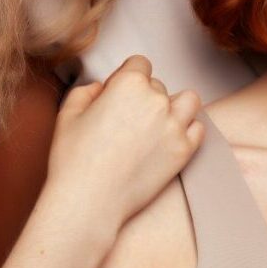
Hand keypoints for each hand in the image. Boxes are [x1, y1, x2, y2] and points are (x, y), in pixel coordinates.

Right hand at [45, 55, 204, 232]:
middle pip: (158, 86)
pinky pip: (198, 129)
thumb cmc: (73, 160)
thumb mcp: (68, 113)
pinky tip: (168, 140)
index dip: (125, 78)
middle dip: (144, 97)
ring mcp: (174, 126)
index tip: (116, 96)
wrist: (88, 202)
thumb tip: (103, 87)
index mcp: (129, 84)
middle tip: (127, 121)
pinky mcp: (184, 151)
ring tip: (156, 124)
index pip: (139, 64)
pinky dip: (187, 131)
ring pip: (188, 101)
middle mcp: (157, 100)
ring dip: (175, 107)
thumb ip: (87, 90)